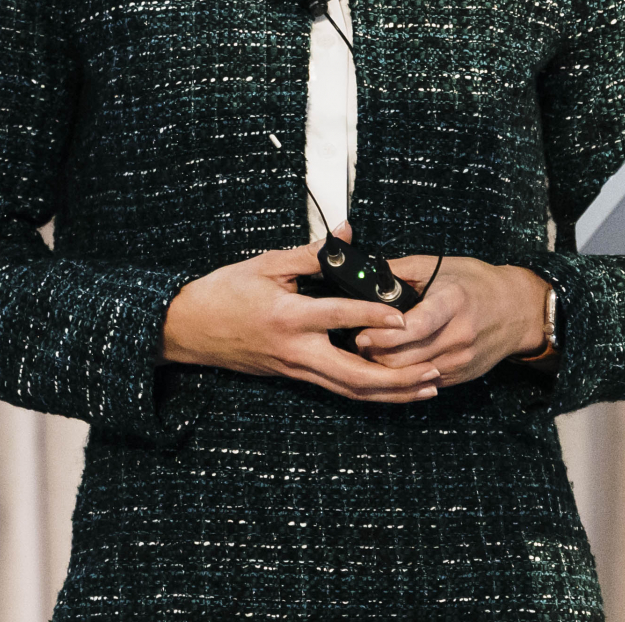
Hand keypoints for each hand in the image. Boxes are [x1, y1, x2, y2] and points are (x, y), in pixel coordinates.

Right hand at [160, 230, 439, 403]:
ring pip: (353, 391)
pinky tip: (395, 389)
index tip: (404, 317)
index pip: (339, 317)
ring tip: (429, 386)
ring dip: (394, 392)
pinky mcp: (296, 377)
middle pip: (356, 375)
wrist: (189, 328)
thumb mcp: (264, 265)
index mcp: (288, 316)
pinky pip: (341, 390)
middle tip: (434, 370)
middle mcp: (297, 349)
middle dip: (400, 377)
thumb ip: (311, 253)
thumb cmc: (224, 293)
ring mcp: (297, 368)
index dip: (374, 316)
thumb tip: (347, 233)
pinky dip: (372, 392)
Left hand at [354, 255, 550, 384]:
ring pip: (411, 374)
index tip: (360, 330)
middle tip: (356, 340)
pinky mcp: (462, 374)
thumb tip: (364, 271)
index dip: (384, 333)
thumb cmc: (475, 283)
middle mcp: (459, 335)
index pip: (415, 326)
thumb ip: (400, 270)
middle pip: (406, 356)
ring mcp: (462, 359)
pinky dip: (404, 373)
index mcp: (452, 303)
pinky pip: (424, 380)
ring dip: (385, 365)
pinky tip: (392, 360)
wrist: (518, 309)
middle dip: (374, 351)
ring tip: (368, 350)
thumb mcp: (439, 266)